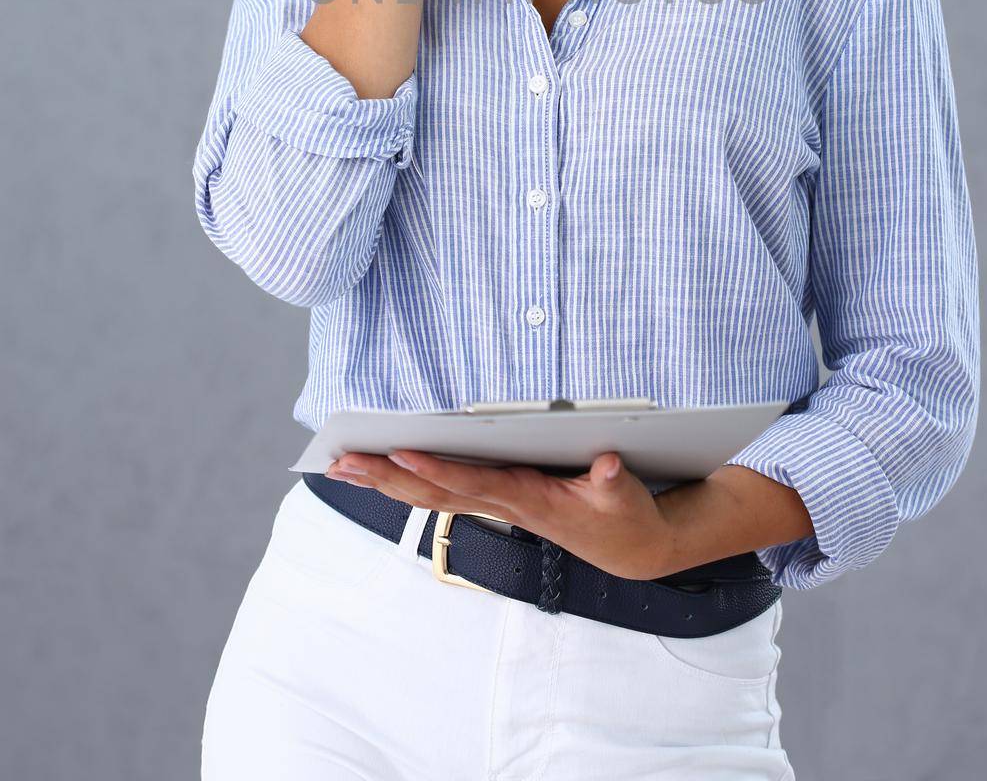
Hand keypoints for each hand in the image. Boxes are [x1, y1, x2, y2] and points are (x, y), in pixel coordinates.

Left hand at [324, 448, 712, 581]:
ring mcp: (499, 504)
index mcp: (529, 498)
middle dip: (387, 476)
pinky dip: (411, 480)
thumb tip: (608, 463)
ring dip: (386, 480)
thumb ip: (614, 480)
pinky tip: (386, 472)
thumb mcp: (626, 496)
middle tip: (342, 463)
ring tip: (344, 466)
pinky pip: (445, 491)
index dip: (436, 468)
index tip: (399, 451)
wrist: (631, 547)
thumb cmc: (625, 516)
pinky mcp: (501, 500)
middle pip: (435, 490)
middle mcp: (505, 503)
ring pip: (432, 492)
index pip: (472, 482)